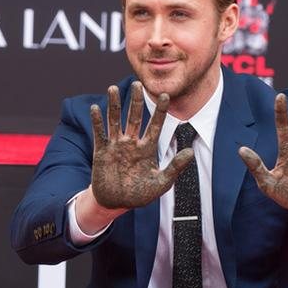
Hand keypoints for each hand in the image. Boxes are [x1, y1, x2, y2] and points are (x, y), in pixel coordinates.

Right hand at [90, 81, 194, 208]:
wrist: (116, 203)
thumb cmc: (139, 194)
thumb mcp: (161, 183)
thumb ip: (175, 167)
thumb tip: (191, 152)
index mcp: (147, 148)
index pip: (156, 125)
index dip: (160, 111)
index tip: (166, 95)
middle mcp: (132, 143)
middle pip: (134, 117)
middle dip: (136, 101)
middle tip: (137, 83)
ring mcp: (116, 146)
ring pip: (115, 120)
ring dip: (115, 105)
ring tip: (113, 88)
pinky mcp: (102, 151)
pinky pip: (100, 133)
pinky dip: (97, 121)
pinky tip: (96, 107)